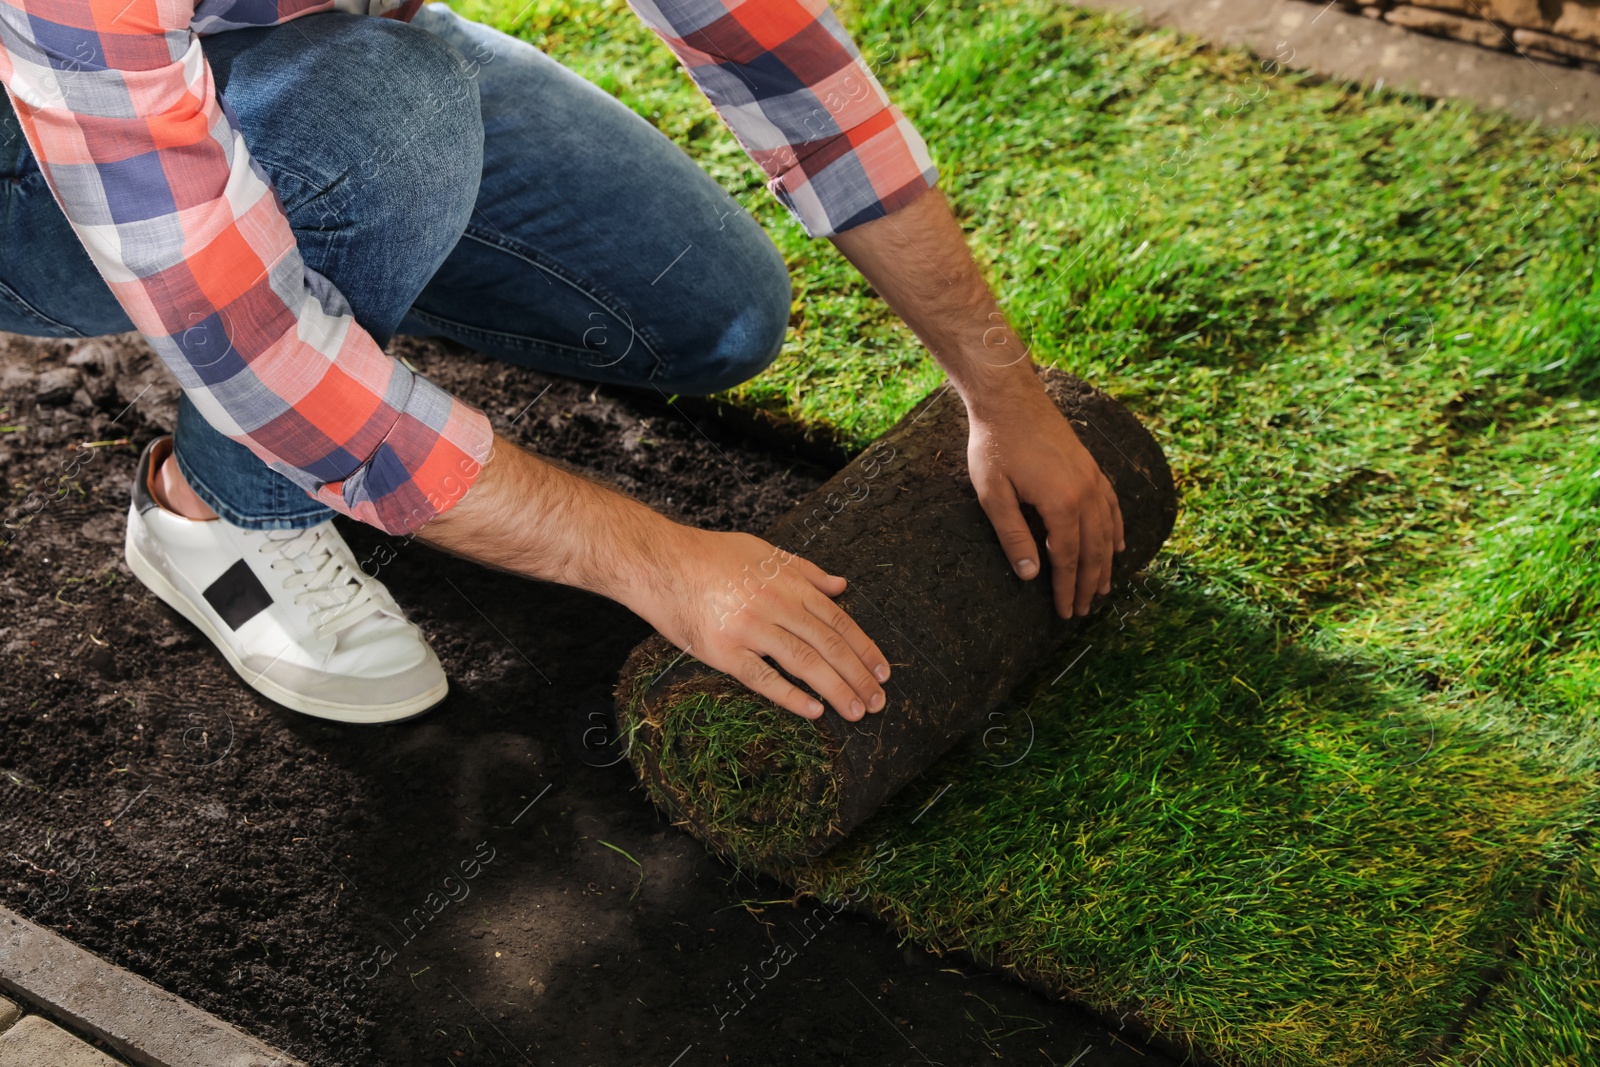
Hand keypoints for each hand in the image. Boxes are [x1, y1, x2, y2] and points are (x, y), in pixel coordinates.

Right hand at [622, 524, 890, 721]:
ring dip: (835, 690)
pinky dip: (790, 696)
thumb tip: (841, 586)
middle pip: (828, 645)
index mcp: (787, 582)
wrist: (658, 562)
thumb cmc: (708, 555)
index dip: (864, 647)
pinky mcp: (723, 651)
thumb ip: (805, 570)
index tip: (882, 670)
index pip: (837, 620)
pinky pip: (763, 678)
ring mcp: (749, 629)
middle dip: (858, 675)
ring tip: (857, 712)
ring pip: (804, 663)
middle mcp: (775, 605)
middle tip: (878, 701)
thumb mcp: (763, 550)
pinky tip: (813, 712)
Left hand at [967, 380, 1124, 617]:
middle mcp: (1086, 493)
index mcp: (1061, 504)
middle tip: (1085, 610)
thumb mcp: (993, 494)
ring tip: (1104, 588)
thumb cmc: (995, 445)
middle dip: (1090, 584)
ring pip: (1107, 531)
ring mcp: (1093, 478)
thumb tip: (1031, 576)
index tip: (1067, 613)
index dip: (1067, 589)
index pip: (1068, 560)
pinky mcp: (1091, 467)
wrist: (1009, 398)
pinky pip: (1112, 505)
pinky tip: (1119, 545)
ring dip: (1107, 563)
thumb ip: (1013, 536)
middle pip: (1093, 550)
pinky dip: (1117, 530)